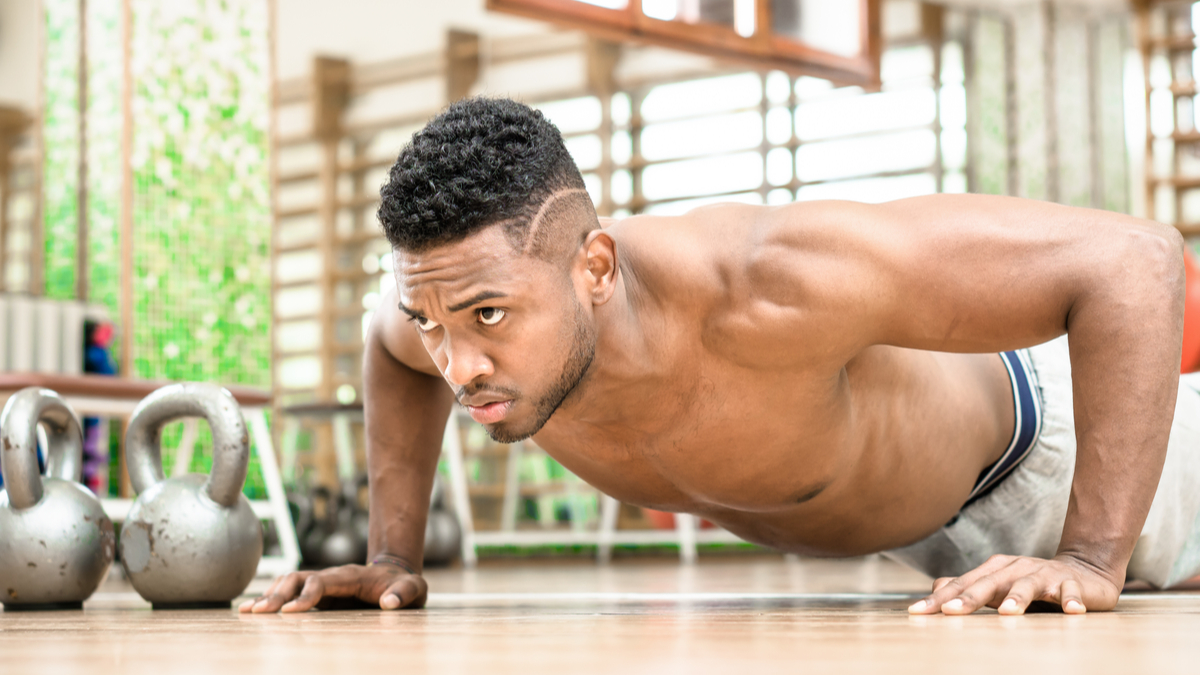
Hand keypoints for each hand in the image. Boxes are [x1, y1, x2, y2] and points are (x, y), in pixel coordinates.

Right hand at [238, 563, 426, 612]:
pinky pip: (290, 591)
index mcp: (351, 576)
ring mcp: (323, 584)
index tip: (292, 612)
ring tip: (247, 612)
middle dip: (277, 595)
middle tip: (257, 613)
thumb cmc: (404, 585)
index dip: (306, 595)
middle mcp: (332, 576)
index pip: (322, 581)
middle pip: (298, 578)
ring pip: (289, 582)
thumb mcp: (416, 588)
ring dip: (269, 596)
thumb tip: (389, 603)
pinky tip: (254, 609)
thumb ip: (406, 593)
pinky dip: (272, 598)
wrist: (396, 575)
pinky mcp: (318, 594)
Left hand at [907, 554, 1121, 615]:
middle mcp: (1015, 568)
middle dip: (970, 597)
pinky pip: (1070, 591)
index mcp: (994, 570)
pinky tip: (1070, 610)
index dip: (939, 599)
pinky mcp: (1071, 584)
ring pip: (1028, 585)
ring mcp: (1043, 574)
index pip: (962, 584)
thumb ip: (969, 587)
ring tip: (1008, 612)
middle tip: (951, 612)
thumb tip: (936, 589)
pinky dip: (1070, 600)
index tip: (917, 612)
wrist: (1082, 570)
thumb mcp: (997, 584)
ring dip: (1018, 598)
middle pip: (989, 583)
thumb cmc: (1029, 582)